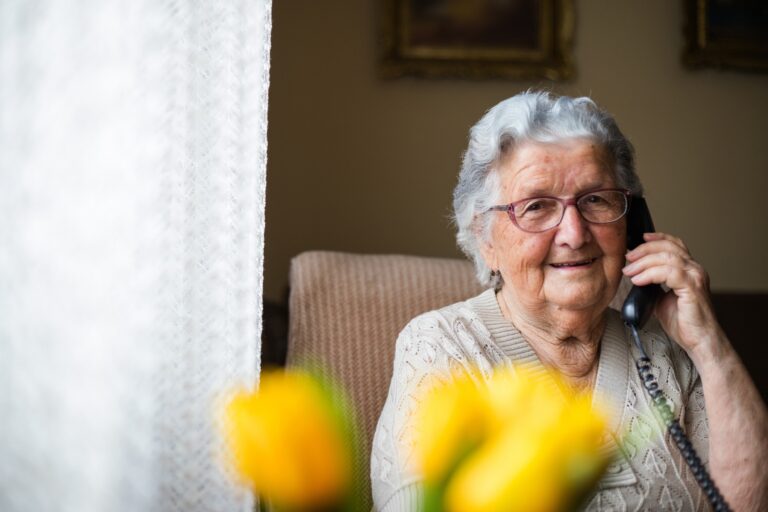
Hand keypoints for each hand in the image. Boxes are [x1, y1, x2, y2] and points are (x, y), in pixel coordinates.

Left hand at [622, 232, 724, 360]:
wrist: (699, 341)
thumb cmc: (684, 322)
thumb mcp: (662, 299)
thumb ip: (653, 285)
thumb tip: (635, 276)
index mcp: (689, 270)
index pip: (675, 245)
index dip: (658, 238)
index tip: (640, 239)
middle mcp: (695, 270)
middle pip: (668, 248)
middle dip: (644, 250)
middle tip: (628, 258)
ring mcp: (695, 277)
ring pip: (667, 258)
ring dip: (643, 263)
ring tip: (629, 272)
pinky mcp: (693, 288)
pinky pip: (669, 273)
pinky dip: (650, 274)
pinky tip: (638, 281)